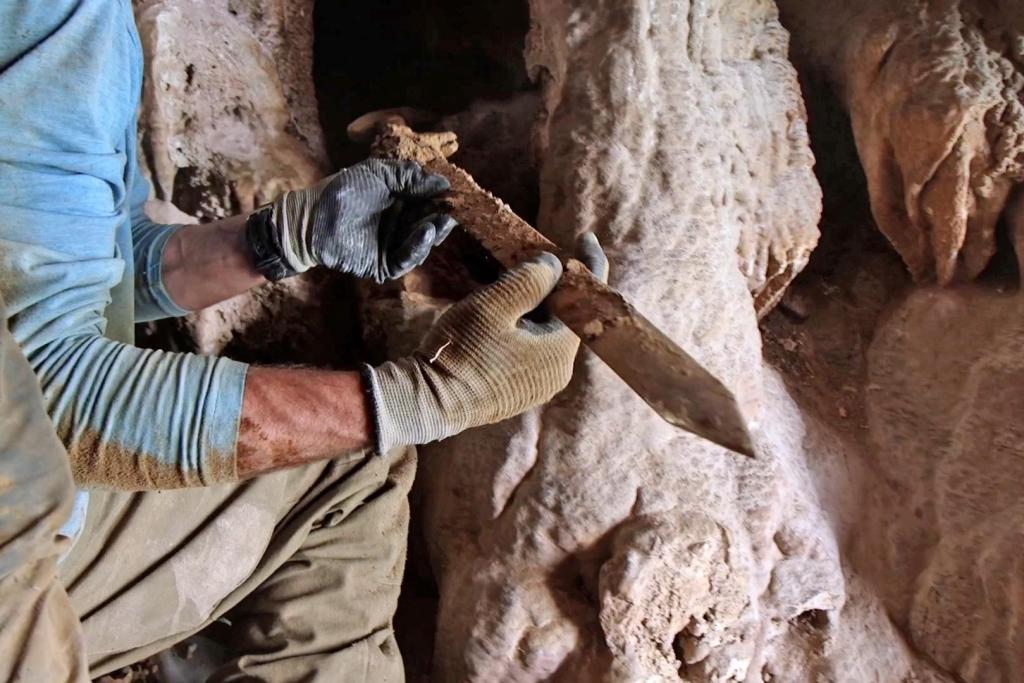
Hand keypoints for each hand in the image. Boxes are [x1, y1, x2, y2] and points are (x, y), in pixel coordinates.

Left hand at [246, 159, 456, 281]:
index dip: (442, 199)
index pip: (428, 202)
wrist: (314, 218)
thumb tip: (444, 183)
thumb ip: (410, 176)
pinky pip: (406, 259)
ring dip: (433, 232)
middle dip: (442, 217)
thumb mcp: (379, 174)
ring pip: (422, 243)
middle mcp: (399, 225)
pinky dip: (418, 247)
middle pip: (429, 223)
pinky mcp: (384, 266)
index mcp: (399, 203)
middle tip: (453, 210)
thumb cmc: (343, 191)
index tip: (456, 194)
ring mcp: (392, 246)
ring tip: (439, 220)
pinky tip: (425, 233)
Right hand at [363, 232, 608, 453]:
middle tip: (537, 256)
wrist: (428, 402)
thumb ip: (529, 280)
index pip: (586, 300)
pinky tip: (505, 312)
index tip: (585, 238)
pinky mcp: (519, 391)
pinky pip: (532, 350)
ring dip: (536, 306)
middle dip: (555, 286)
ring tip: (515, 280)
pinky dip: (525, 326)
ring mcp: (538, 385)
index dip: (589, 265)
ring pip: (547, 333)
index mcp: (560, 351)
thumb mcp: (494, 305)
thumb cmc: (461, 352)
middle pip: (566, 317)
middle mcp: (558, 371)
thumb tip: (552, 265)